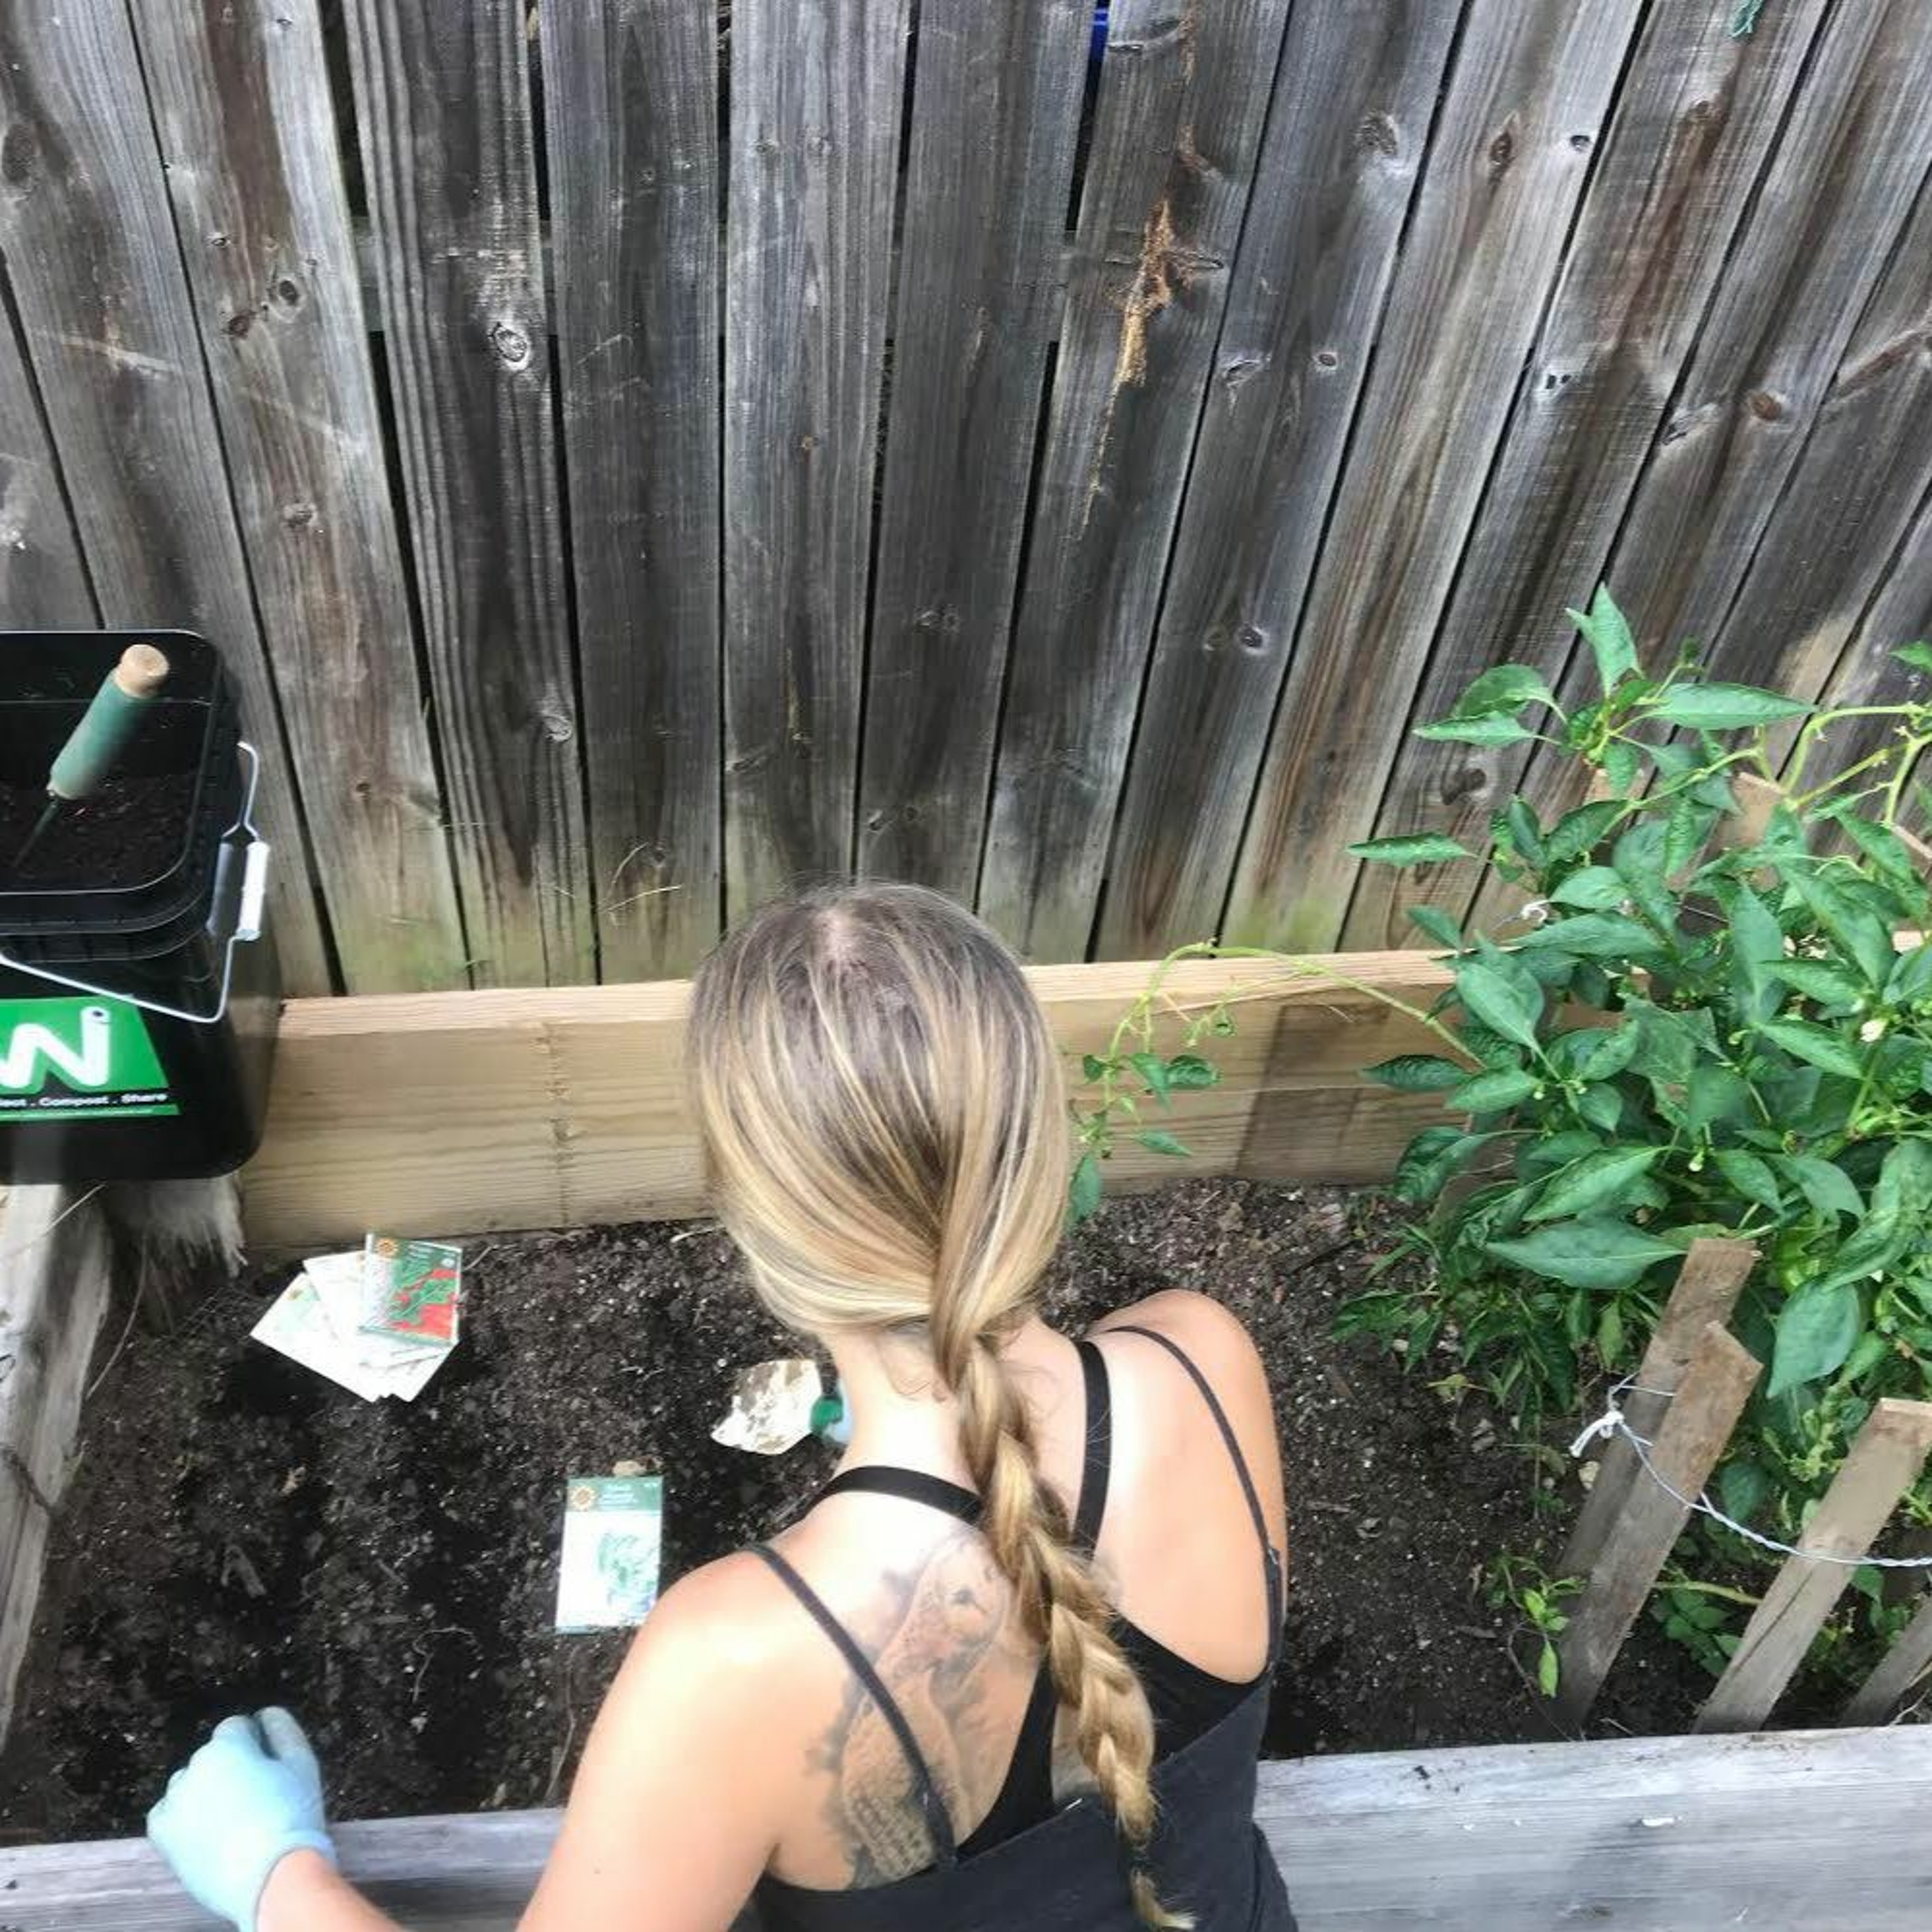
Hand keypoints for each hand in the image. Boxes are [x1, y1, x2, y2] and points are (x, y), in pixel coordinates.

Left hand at [147, 1708, 337, 1931]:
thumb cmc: (292, 1817)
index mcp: (226, 1746)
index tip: (267, 1766)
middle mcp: (193, 1769)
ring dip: (205, 1791)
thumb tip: (265, 1715)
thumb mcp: (302, 1763)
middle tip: (255, 1797)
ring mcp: (174, 1803)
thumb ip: (283, 1730)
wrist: (272, 1878)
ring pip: (189, 1784)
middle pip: (212, 1756)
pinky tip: (208, 1830)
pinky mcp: (163, 1836)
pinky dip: (183, 1816)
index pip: (236, 1727)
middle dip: (230, 1768)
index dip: (256, 1744)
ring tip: (233, 1819)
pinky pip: (167, 1812)